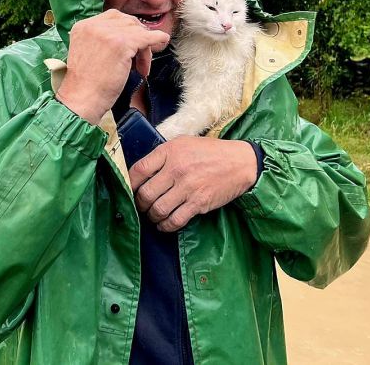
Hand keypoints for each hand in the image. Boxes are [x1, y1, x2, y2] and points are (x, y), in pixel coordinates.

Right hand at [55, 9, 169, 124]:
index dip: (127, 30)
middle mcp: (94, 25)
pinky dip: (157, 38)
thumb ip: (101, 40)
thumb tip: (128, 36)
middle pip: (127, 22)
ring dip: (144, 47)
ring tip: (141, 66)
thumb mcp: (88, 52)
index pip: (113, 17)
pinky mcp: (122, 44)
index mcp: (83, 26)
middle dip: (137, 38)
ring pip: (137, 30)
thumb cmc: (86, 84)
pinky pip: (146, 37)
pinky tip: (163, 40)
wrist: (82, 99)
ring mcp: (108, 33)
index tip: (133, 44)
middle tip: (139, 59)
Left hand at [129, 137, 257, 231]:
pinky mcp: (198, 203)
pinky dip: (166, 226)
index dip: (129, 183)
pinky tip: (164, 224)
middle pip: (145, 194)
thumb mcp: (183, 143)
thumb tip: (141, 172)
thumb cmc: (209, 152)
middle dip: (139, 204)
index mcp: (169, 151)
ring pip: (157, 209)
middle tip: (141, 205)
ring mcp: (187, 187)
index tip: (129, 189)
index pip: (138, 170)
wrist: (240, 162)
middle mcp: (176, 169)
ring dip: (151, 216)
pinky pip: (175, 220)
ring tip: (153, 215)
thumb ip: (162, 155)